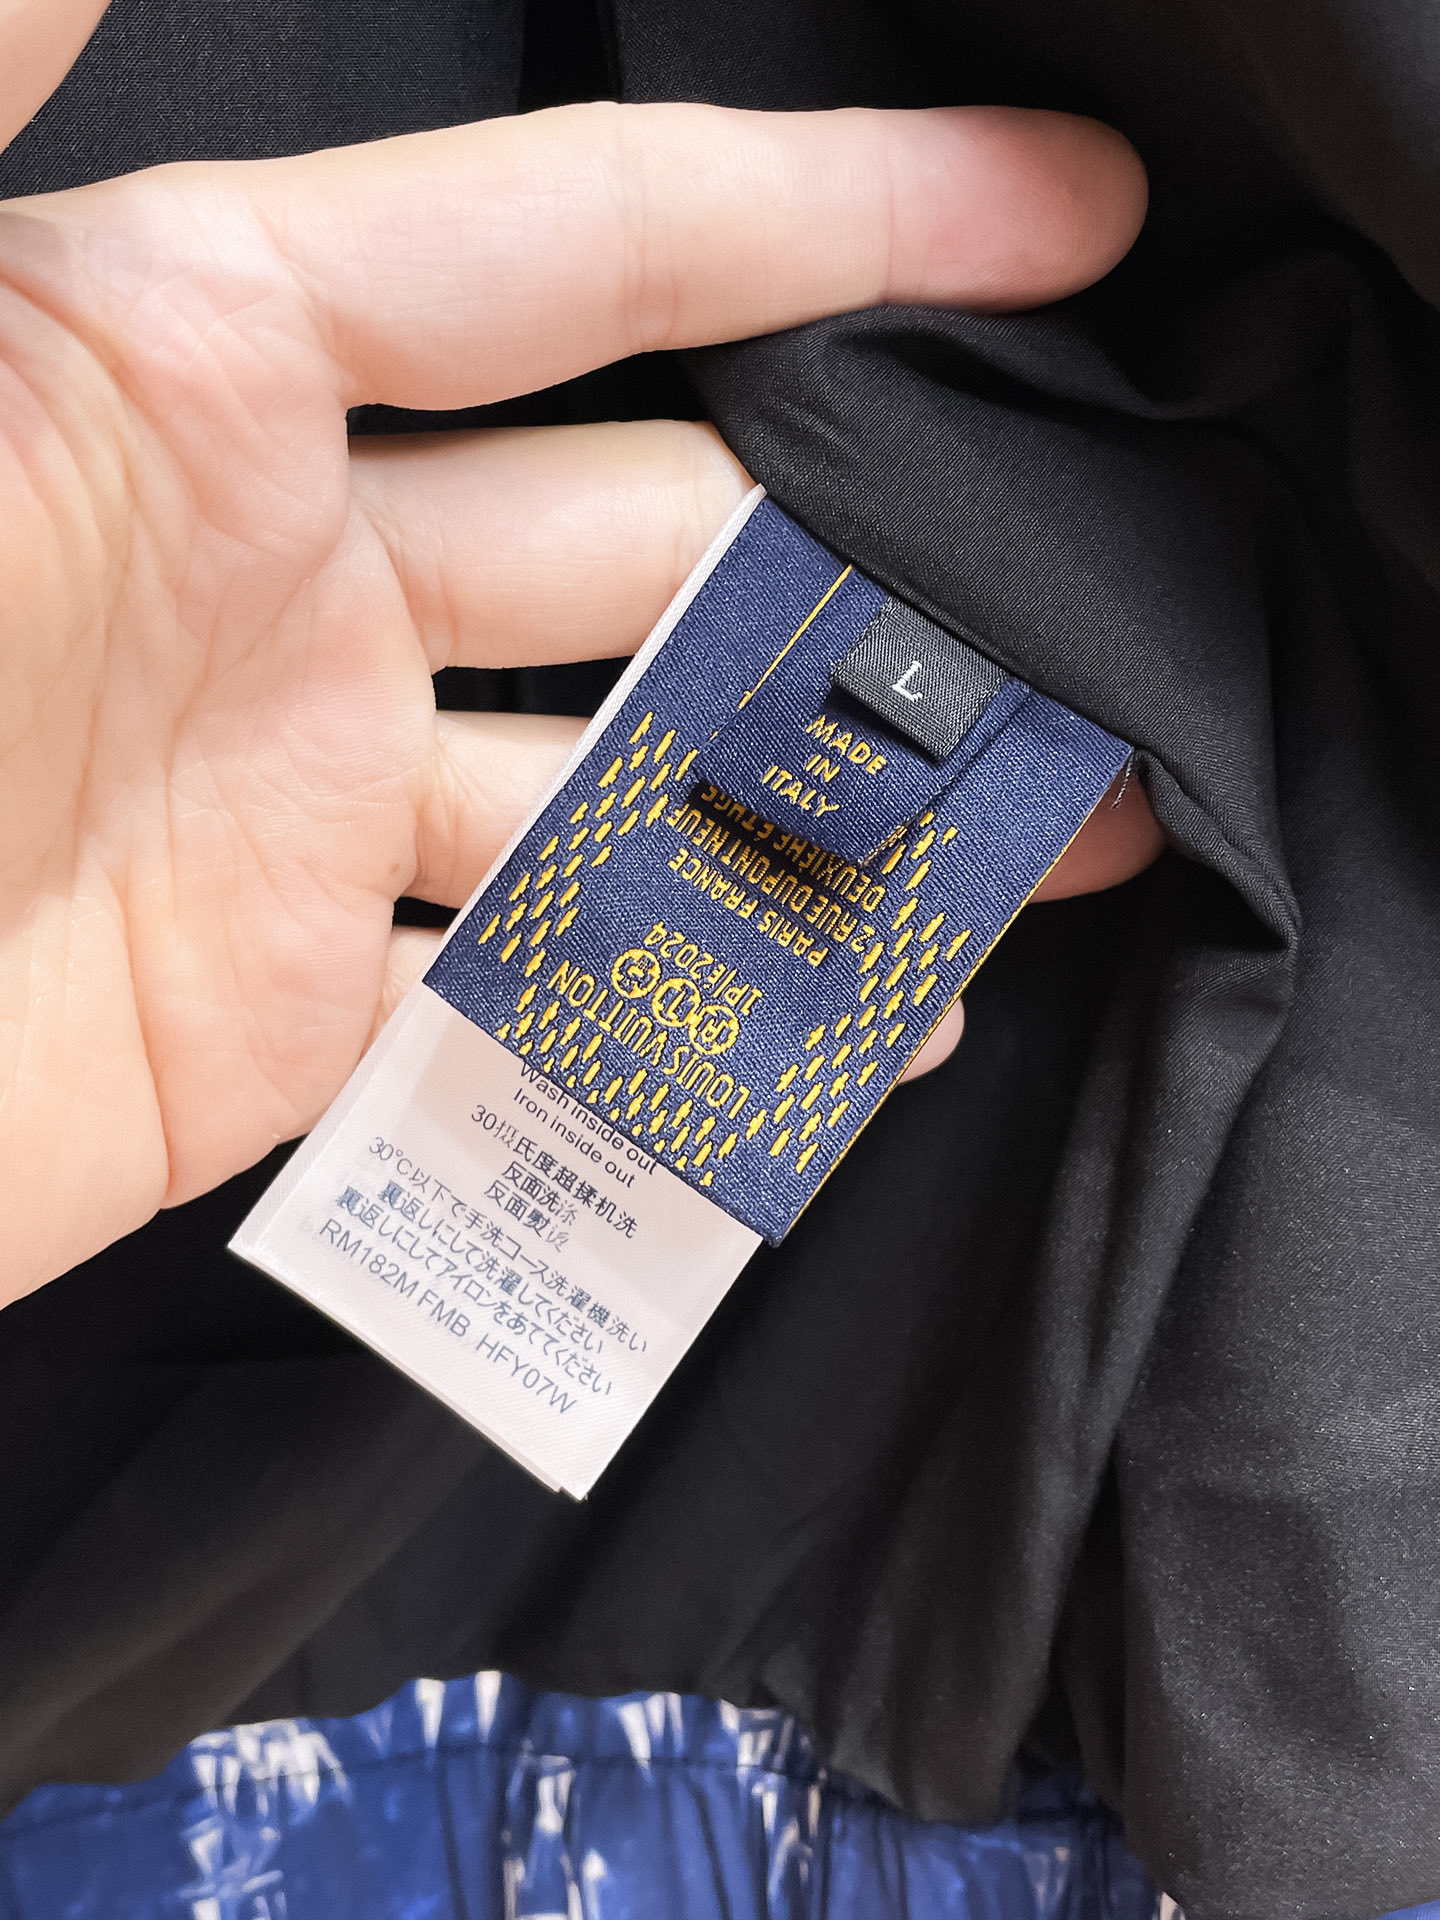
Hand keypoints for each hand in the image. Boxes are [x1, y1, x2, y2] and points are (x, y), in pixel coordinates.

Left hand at [0, 2, 1150, 1303]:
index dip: (846, 213)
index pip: (593, 243)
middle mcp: (295, 567)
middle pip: (672, 534)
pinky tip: (844, 1024)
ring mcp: (308, 796)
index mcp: (219, 364)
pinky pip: (536, 990)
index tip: (1064, 212)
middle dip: (890, 566)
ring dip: (833, 804)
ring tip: (1038, 837)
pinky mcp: (294, 997)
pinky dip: (692, 1009)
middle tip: (1101, 612)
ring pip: (635, 778)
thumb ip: (4, 63)